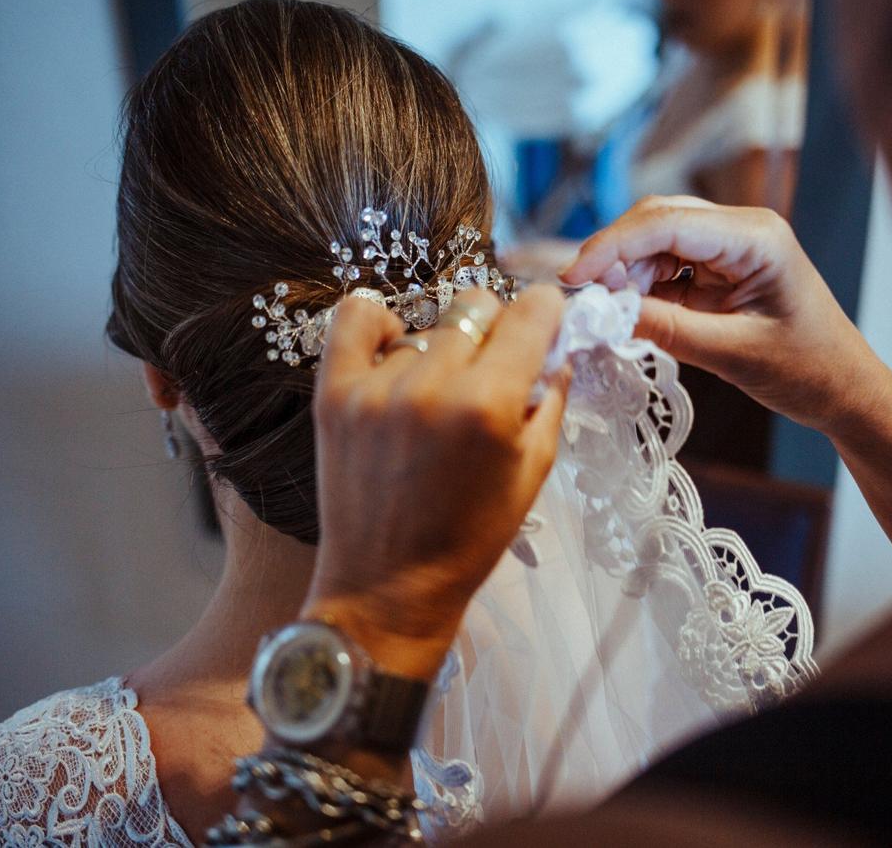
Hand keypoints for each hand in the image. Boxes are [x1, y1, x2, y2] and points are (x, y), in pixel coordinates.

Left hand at [302, 287, 568, 680]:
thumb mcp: (532, 474)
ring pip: (427, 326)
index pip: (530, 314)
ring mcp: (377, 387)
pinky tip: (392, 350)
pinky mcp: (334, 394)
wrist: (388, 586)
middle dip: (496, 329)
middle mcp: (433, 386)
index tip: (546, 320)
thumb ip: (550, 400)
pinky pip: (357, 318)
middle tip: (491, 368)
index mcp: (489, 407)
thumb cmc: (470, 539)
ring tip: (437, 396)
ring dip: (442, 350)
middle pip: (477, 306)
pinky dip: (379, 324)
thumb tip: (557, 347)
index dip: (547, 311)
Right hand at [564, 197, 891, 585]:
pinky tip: (628, 312)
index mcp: (755, 237)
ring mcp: (728, 247)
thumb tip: (605, 314)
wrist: (844, 390)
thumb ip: (668, 329)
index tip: (573, 279)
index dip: (612, 246)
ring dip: (624, 273)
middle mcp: (740, 229)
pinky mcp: (718, 269)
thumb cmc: (806, 370)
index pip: (667, 223)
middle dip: (613, 256)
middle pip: (656, 221)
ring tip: (607, 314)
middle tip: (583, 300)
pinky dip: (640, 287)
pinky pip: (665, 266)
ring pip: (655, 242)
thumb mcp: (732, 353)